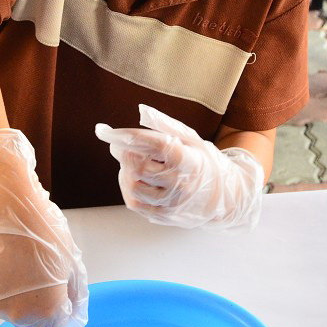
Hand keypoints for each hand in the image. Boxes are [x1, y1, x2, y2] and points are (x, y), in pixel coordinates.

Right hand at [0, 130, 87, 326]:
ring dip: (9, 292)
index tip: (53, 290)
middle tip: (32, 271)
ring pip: (4, 306)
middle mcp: (19, 316)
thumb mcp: (72, 261)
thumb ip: (75, 293)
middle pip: (27, 320)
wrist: (10, 210)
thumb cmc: (44, 231)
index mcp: (47, 311)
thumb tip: (74, 310)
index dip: (55, 309)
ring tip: (12, 262)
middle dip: (32, 302)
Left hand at [96, 104, 263, 230]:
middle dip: (125, 152)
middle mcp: (180, 182)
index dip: (126, 136)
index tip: (103, 131)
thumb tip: (141, 111)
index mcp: (188, 158)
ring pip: (133, 185)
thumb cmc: (201, 161)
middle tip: (126, 146)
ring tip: (136, 164)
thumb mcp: (190, 138)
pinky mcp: (164, 215)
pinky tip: (137, 179)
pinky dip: (128, 188)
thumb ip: (165, 125)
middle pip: (137, 165)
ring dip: (126, 172)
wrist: (223, 196)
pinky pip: (134, 203)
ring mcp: (172, 202)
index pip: (152, 144)